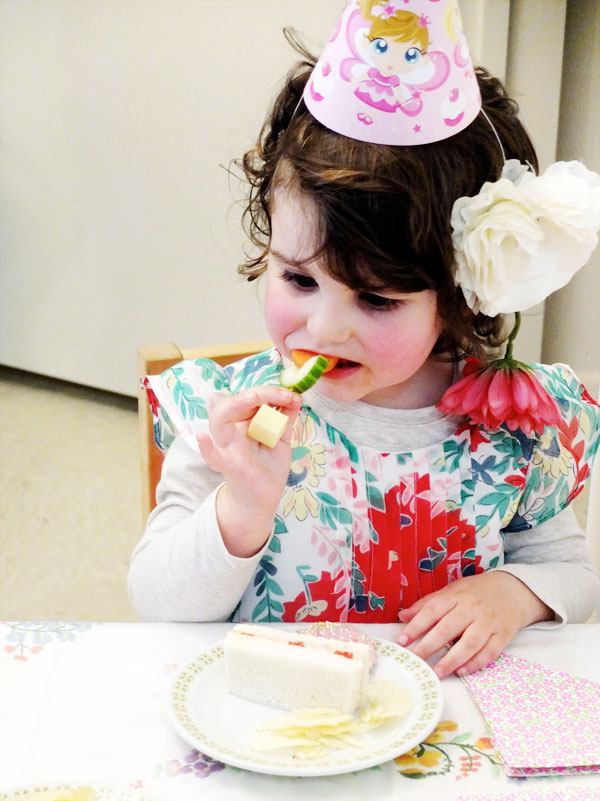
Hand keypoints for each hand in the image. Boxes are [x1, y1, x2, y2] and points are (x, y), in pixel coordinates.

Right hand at [196, 387, 301, 556]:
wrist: (263, 498)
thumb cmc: (269, 466)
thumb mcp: (281, 439)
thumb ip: (285, 419)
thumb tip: (295, 397)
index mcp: (245, 421)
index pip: (252, 398)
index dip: (272, 392)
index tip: (293, 396)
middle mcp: (233, 429)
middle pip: (236, 402)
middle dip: (260, 393)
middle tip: (282, 395)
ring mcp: (228, 446)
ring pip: (219, 421)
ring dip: (234, 405)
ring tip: (253, 398)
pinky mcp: (228, 466)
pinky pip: (213, 457)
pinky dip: (206, 448)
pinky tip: (202, 439)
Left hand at [397, 571, 552, 678]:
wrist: (513, 590)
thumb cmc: (476, 592)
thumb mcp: (452, 591)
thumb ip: (428, 604)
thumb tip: (403, 616)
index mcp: (456, 596)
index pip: (432, 611)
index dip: (415, 626)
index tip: (402, 641)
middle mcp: (472, 609)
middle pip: (448, 629)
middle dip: (429, 646)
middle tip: (414, 660)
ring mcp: (488, 623)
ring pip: (469, 643)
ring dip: (451, 660)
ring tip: (436, 672)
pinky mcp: (503, 636)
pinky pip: (489, 652)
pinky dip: (475, 663)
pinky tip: (461, 671)